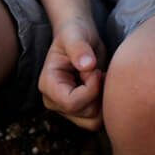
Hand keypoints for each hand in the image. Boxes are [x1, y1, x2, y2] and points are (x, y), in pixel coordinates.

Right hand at [38, 16, 106, 130]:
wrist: (79, 35)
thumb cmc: (75, 33)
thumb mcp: (76, 35)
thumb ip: (79, 48)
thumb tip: (87, 65)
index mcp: (48, 85)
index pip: (71, 103)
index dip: (91, 89)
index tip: (97, 70)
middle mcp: (54, 101)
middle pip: (85, 114)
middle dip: (98, 93)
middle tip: (99, 71)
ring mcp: (67, 108)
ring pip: (93, 122)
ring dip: (103, 101)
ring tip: (101, 79)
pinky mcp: (80, 110)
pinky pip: (97, 118)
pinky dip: (105, 105)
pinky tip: (103, 85)